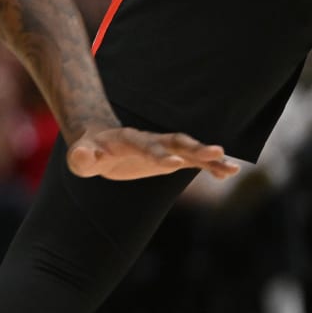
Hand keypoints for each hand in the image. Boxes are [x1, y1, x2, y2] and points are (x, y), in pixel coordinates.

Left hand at [66, 126, 240, 180]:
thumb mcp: (80, 157)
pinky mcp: (171, 157)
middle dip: (195, 147)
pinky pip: (194, 161)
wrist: (99, 142)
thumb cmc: (87, 151)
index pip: (146, 146)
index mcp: (128, 139)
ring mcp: (163, 148)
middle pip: (175, 142)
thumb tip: (84, 155)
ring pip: (190, 150)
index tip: (174, 164)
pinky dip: (210, 166)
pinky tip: (228, 173)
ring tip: (233, 168)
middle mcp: (151, 141)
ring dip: (210, 158)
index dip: (158, 154)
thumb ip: (81, 157)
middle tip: (217, 152)